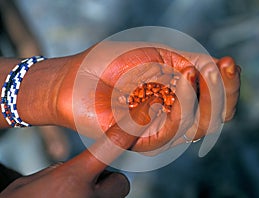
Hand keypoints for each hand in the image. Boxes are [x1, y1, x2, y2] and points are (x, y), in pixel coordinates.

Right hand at [0, 103, 153, 197]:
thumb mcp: (38, 179)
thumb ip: (64, 168)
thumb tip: (84, 166)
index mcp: (74, 178)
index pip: (109, 148)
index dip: (127, 131)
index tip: (140, 116)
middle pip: (120, 182)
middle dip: (109, 180)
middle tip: (89, 182)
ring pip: (114, 196)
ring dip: (101, 193)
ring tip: (78, 195)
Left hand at [56, 42, 240, 151]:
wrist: (79, 76)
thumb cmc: (114, 62)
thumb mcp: (157, 53)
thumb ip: (188, 61)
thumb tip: (218, 66)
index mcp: (181, 91)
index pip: (217, 95)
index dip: (230, 82)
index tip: (230, 64)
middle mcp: (177, 112)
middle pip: (217, 115)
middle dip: (225, 92)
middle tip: (219, 69)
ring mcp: (163, 127)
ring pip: (200, 124)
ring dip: (199, 97)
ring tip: (186, 73)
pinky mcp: (145, 140)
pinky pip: (173, 131)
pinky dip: (177, 109)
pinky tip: (169, 88)